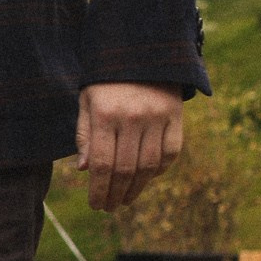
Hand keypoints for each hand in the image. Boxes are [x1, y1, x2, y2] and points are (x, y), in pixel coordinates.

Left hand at [75, 82, 184, 211]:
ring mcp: (157, 117)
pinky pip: (170, 153)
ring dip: (137, 188)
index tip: (95, 205)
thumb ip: (84, 135)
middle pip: (125, 169)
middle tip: (109, 207)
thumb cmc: (106, 81)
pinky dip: (159, 171)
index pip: (103, 164)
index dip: (99, 190)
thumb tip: (85, 169)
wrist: (141, 53)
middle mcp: (132, 117)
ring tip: (125, 199)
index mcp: (105, 114)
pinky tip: (146, 179)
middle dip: (116, 194)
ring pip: (149, 166)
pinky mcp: (176, 116)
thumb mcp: (87, 102)